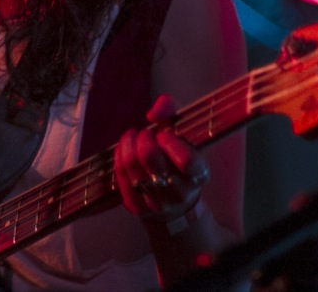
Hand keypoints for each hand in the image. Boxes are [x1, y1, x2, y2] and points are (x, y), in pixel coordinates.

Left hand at [114, 94, 209, 222]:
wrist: (174, 202)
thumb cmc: (179, 157)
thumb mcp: (184, 132)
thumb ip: (172, 111)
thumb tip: (152, 114)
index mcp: (198, 175)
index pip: (188, 161)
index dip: (171, 142)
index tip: (165, 135)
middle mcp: (179, 193)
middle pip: (150, 158)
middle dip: (144, 138)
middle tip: (146, 134)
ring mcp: (156, 203)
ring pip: (131, 164)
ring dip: (128, 142)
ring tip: (133, 137)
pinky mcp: (135, 206)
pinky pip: (120, 173)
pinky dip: (119, 154)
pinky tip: (124, 149)